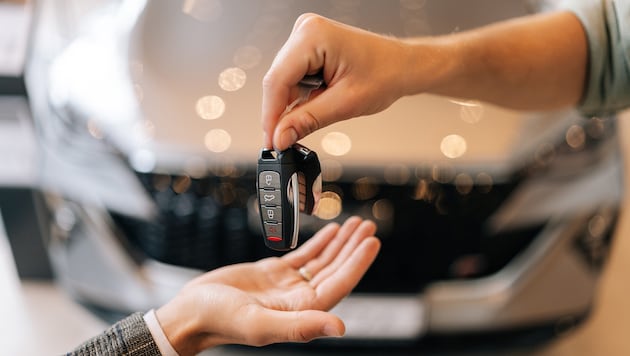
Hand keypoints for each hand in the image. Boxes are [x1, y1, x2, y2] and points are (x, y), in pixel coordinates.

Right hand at [156, 216, 379, 354]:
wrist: (192, 312)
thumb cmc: (220, 321)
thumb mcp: (260, 323)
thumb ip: (301, 327)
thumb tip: (340, 329)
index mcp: (301, 312)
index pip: (339, 284)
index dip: (357, 263)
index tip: (372, 242)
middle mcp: (299, 299)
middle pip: (335, 269)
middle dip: (353, 247)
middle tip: (369, 226)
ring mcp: (287, 285)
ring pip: (322, 261)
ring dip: (340, 243)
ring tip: (356, 224)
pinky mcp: (273, 273)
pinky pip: (303, 255)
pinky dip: (318, 242)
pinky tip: (331, 231)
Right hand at [261, 13, 416, 150]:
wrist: (403, 66)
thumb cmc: (385, 74)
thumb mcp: (345, 104)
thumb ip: (307, 120)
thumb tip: (280, 137)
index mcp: (313, 36)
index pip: (277, 80)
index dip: (271, 115)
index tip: (271, 142)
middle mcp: (305, 30)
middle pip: (278, 81)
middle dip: (282, 112)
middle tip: (287, 140)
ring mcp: (306, 37)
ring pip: (284, 82)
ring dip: (294, 104)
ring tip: (322, 110)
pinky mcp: (308, 47)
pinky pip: (293, 78)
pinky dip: (301, 97)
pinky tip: (319, 102)